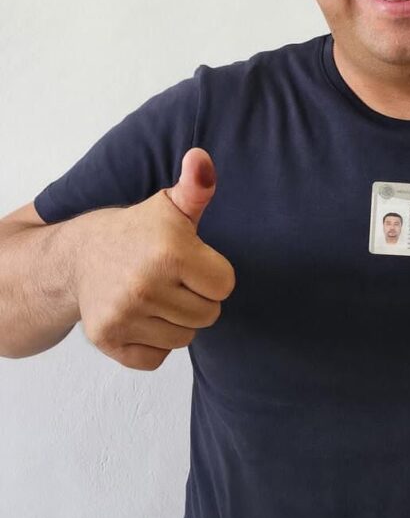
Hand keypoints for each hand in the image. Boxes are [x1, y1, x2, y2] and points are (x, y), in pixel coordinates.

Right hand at [73, 148, 235, 371]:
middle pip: (209, 315)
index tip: (191, 261)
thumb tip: (201, 158)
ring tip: (155, 295)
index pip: (225, 285)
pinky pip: (156, 359)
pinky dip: (152, 344)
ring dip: (176, 321)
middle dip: (196, 298)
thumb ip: (197, 186)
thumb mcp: (169, 205)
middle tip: (172, 279)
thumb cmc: (136, 230)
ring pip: (184, 338)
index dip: (212, 273)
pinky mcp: (108, 340)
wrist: (77, 256)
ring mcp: (124, 316)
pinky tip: (140, 317)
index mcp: (169, 251)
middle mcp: (145, 286)